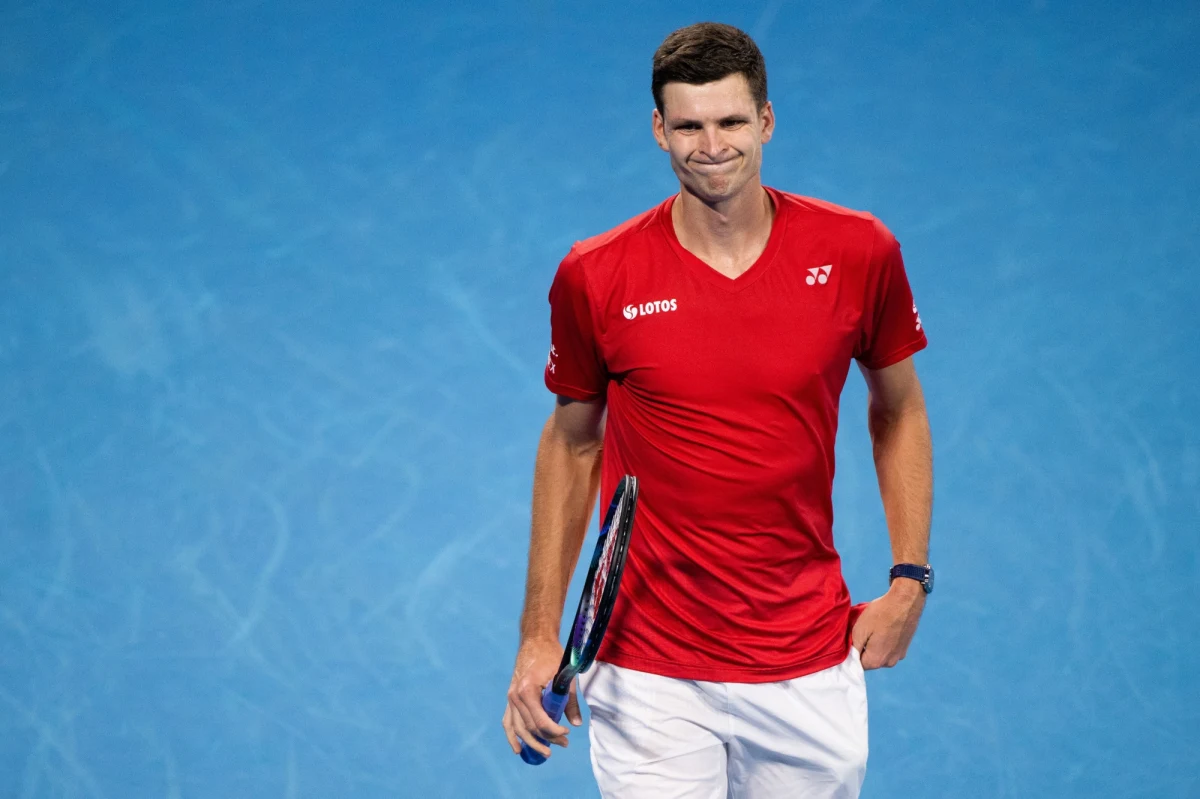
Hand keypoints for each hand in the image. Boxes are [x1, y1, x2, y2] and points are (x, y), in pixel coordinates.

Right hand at [502, 636, 581, 758]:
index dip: (554, 731)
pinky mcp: (510, 698)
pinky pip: (508, 722)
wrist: (536, 641)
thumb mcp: (564, 676)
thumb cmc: (552, 656)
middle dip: (547, 738)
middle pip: (530, 727)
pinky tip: (519, 749)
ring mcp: (510, 697)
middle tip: (564, 744)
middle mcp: (515, 696)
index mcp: (527, 690)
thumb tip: (576, 723)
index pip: (539, 720)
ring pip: (518, 728)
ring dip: (532, 742)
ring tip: (546, 752)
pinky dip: (512, 736)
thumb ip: (569, 701)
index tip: (567, 733)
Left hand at [850, 578, 925, 669]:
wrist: (905, 601)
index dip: (852, 653)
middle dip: (864, 649)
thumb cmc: (880, 614)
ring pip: (880, 654)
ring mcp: (900, 655)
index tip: (852, 639)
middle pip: (870, 660)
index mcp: (877, 661)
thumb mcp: (859, 629)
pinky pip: (889, 648)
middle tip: (863, 631)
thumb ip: (853, 647)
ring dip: (874, 645)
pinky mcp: (905, 647)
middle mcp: (889, 663)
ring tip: (874, 628)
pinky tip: (884, 628)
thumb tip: (851, 657)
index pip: (858, 665)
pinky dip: (885, 641)